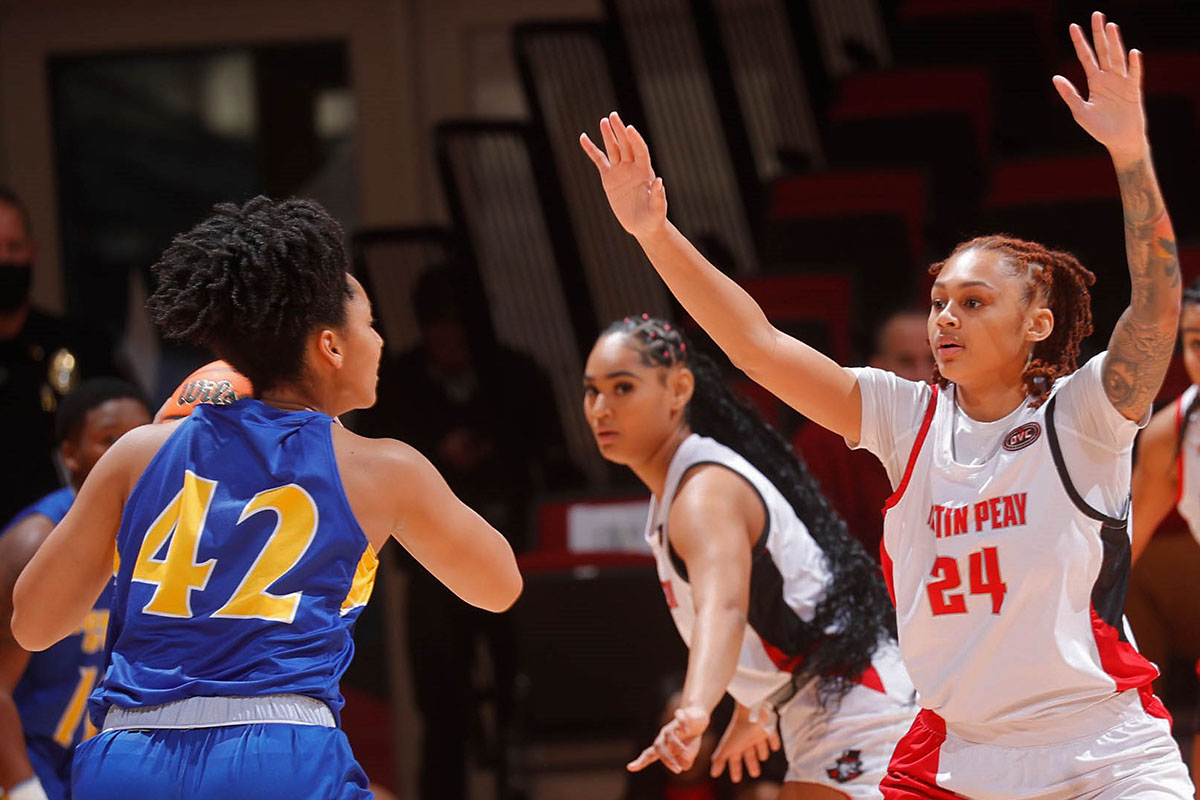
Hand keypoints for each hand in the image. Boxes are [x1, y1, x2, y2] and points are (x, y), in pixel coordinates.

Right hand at [579, 111, 667, 239]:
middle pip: (626, 145)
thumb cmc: (653, 218)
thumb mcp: (657, 210)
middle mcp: (633, 167)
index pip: (640, 151)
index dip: (635, 140)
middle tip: (613, 116)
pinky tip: (583, 138)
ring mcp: (620, 171)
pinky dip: (591, 149)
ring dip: (608, 135)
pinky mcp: (609, 178)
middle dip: (619, 131)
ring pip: (613, 149)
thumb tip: (659, 182)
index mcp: (645, 171)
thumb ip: (658, 196)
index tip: (629, 129)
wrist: (643, 225)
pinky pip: (599, 160)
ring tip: (603, 121)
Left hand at [627, 704, 708, 773]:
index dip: (640, 761)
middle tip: (677, 770)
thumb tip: (683, 765)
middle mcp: (665, 735)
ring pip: (669, 735)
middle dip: (667, 759)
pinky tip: (686, 730)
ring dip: (677, 746)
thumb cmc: (689, 738)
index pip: (649, 754)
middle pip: (659, 747)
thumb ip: (686, 761)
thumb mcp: (689, 753)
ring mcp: (673, 726)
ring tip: (685, 753)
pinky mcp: (683, 716)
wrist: (696, 717)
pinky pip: (680, 719)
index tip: (630, 767)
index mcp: (663, 745)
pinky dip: (682, 724)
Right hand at [709, 701, 781, 782]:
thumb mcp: (728, 747)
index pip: (734, 759)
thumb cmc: (738, 730)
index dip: (735, 769)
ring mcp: (758, 734)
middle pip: (749, 755)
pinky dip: (774, 741)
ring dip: (762, 752)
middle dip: (751, 764)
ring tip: (763, 757)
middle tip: (755, 774)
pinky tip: (775, 746)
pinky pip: (772, 737)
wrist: (751, 710)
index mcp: (736, 744)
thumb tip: (712, 774)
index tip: (736, 779)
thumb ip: (720, 759)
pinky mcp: (769, 729)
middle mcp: (746, 740)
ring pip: (760, 746)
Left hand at [1052, 11, 1147, 161]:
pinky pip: (1134, 76)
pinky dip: (1134, 65)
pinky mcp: (1133, 91)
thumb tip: (1056, 77)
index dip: (1080, 42)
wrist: (1119, 141)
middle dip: (1099, 34)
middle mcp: (1108, 77)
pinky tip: (1132, 53)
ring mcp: (1122, 82)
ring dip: (1114, 43)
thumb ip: (1069, 94)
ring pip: (1117, 58)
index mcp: (1095, 81)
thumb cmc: (1099, 128)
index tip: (1073, 26)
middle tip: (1096, 15)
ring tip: (1110, 26)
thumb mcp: (1080, 111)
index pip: (1086, 57)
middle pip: (1103, 51)